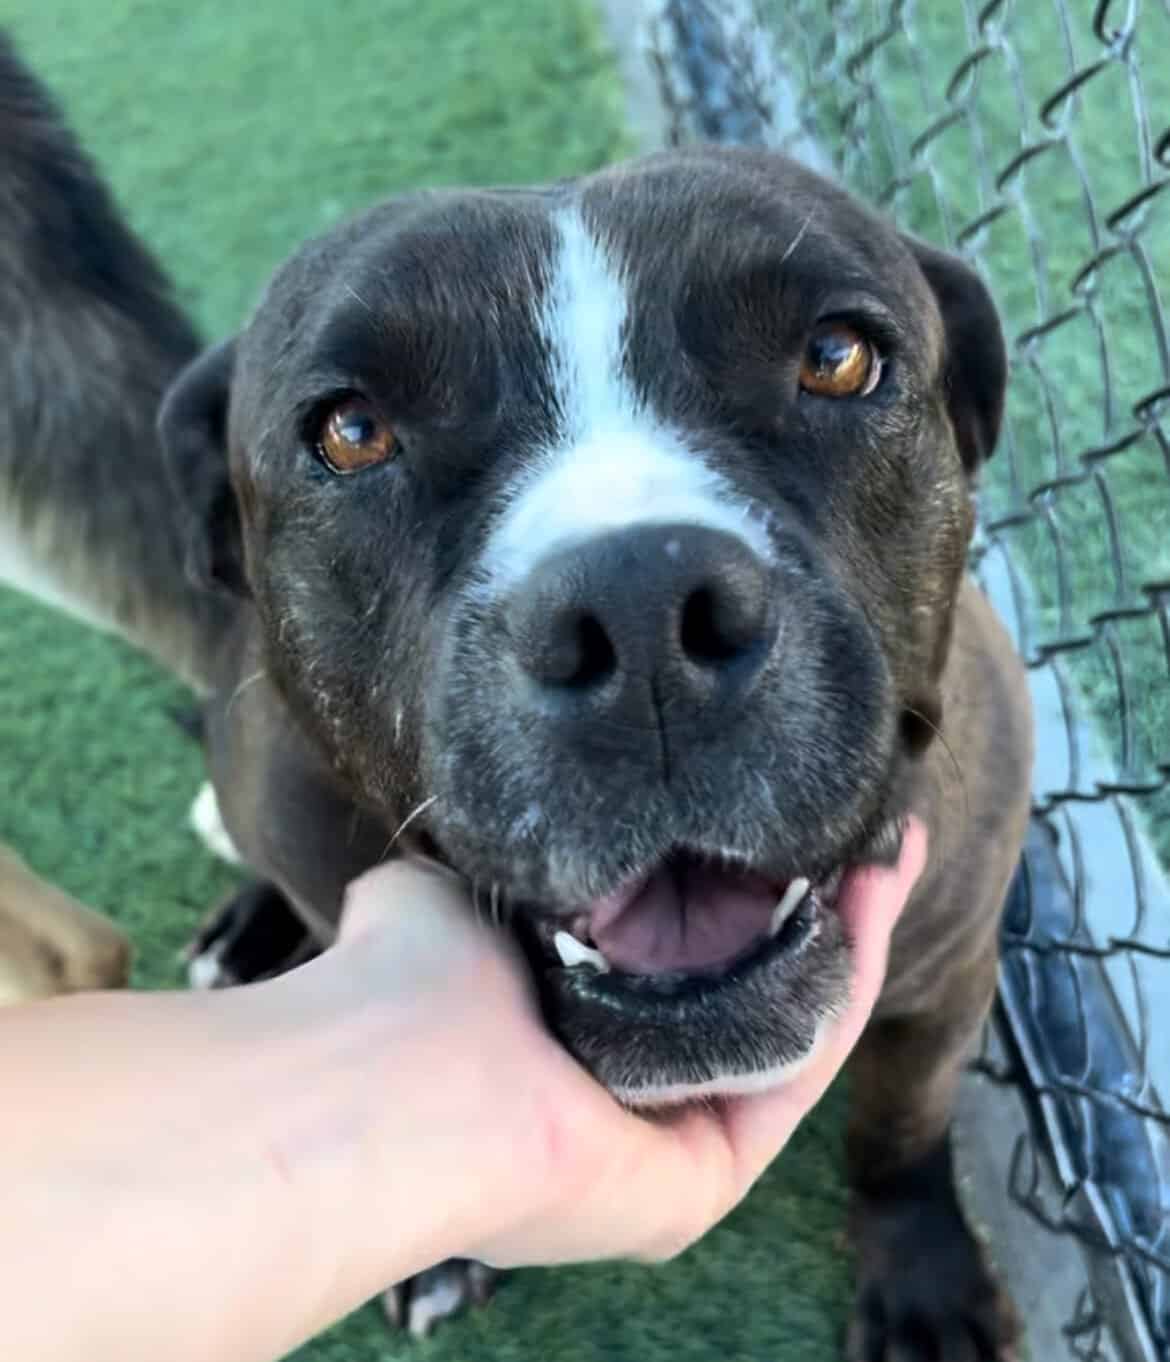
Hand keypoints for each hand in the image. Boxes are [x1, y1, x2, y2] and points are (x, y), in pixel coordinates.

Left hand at [334, 818, 927, 1272]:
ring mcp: (672, 1137)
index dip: (733, 889)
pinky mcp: (712, 1173)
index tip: (776, 817)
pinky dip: (848, 974)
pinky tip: (877, 892)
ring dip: (848, 933)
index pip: (671, 961)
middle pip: (747, 990)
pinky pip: (801, 1065)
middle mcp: (622, 1092)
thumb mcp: (447, 890)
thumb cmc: (412, 979)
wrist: (400, 1075)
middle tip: (863, 830)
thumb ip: (489, 864)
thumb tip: (481, 835)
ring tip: (893, 847)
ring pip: (787, 1022)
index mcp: (560, 1036)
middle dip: (810, 907)